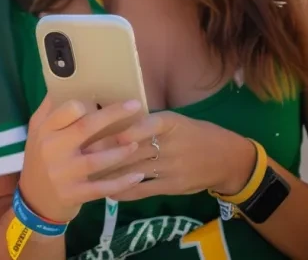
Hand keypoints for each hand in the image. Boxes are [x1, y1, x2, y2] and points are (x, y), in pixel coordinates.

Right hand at [18, 96, 147, 222]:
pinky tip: (137, 176)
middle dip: (113, 115)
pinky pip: (103, 187)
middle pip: (85, 128)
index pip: (65, 110)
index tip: (101, 98)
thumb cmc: (41, 159)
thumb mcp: (37, 132)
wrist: (34, 200)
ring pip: (98, 159)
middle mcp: (52, 149)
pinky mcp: (75, 194)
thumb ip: (50, 110)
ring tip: (137, 143)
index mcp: (44, 130)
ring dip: (121, 151)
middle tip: (135, 105)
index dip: (86, 103)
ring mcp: (64, 174)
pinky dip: (122, 182)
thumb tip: (65, 81)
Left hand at [100, 111, 256, 201]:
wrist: (227, 159)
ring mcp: (171, 168)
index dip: (129, 130)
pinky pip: (144, 189)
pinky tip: (107, 191)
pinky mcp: (171, 186)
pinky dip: (125, 191)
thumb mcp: (176, 121)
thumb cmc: (196, 134)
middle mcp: (171, 145)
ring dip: (109, 172)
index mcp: (171, 124)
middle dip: (106, 151)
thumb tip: (113, 117)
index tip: (106, 131)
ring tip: (86, 172)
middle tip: (80, 152)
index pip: (149, 124)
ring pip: (135, 170)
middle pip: (135, 149)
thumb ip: (149, 122)